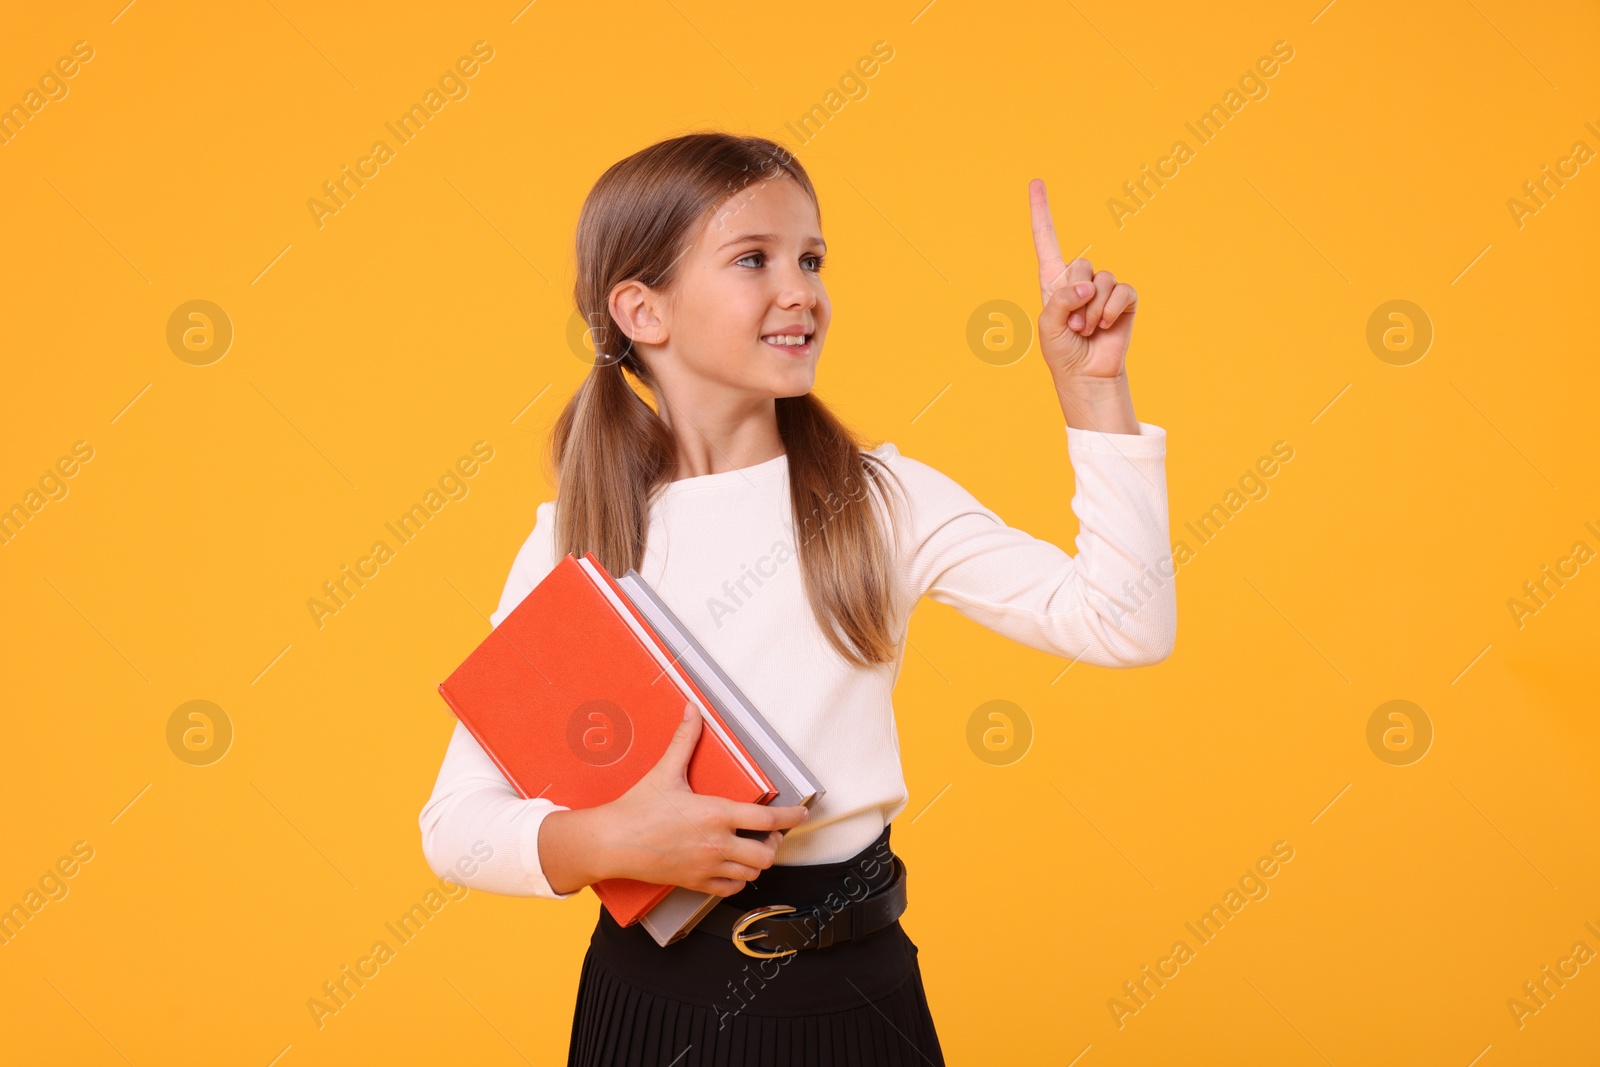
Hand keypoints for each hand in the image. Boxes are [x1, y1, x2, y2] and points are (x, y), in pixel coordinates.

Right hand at [599, 703, 810, 896]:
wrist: (611, 842)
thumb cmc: (637, 809)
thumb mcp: (666, 771)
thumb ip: (685, 740)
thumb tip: (693, 711)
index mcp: (716, 814)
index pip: (768, 819)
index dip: (792, 816)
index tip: (801, 813)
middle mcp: (717, 844)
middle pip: (766, 853)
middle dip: (774, 843)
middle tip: (769, 833)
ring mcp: (707, 867)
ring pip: (752, 873)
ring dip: (757, 861)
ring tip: (752, 848)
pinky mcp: (695, 883)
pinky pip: (730, 889)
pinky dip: (738, 879)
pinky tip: (732, 866)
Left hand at [1030, 178, 1137, 380]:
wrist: (1086, 375)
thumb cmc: (1062, 352)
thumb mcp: (1048, 326)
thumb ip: (1060, 301)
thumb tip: (1088, 287)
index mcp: (1053, 282)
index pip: (1045, 240)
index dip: (1041, 211)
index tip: (1036, 181)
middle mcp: (1079, 280)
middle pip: (1081, 264)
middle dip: (1076, 297)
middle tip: (1073, 325)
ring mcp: (1103, 289)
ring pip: (1102, 280)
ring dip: (1093, 311)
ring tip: (1086, 330)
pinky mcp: (1125, 300)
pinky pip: (1123, 291)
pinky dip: (1112, 310)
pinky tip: (1106, 327)